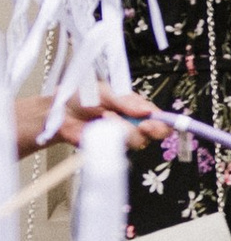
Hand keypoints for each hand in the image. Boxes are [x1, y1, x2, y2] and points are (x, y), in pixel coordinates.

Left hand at [14, 88, 168, 160]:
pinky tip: (98, 128)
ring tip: (105, 116)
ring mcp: (121, 138)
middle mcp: (134, 124)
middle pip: (153, 135)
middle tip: (138, 124)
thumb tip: (147, 110)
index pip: (160, 119)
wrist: (59, 111)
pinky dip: (108, 137)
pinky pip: (117, 148)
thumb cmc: (82, 97)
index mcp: (138, 109)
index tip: (150, 123)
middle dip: (146, 130)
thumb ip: (127, 101)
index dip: (162, 124)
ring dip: (122, 129)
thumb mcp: (106, 92)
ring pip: (136, 142)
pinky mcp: (109, 149)